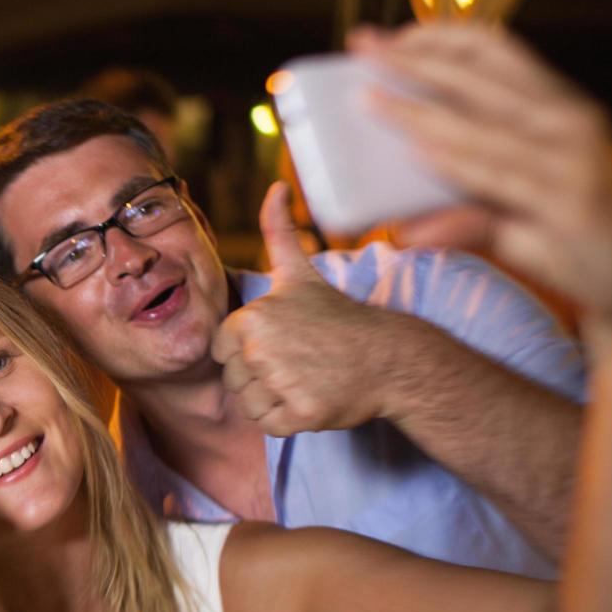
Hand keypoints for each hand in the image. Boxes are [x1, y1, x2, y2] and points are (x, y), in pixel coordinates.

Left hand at [211, 183, 405, 434]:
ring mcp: (282, 383)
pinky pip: (271, 426)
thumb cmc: (339, 317)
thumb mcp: (300, 272)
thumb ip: (279, 231)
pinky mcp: (302, 414)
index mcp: (250, 318)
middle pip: (234, 380)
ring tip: (305, 379)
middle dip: (261, 379)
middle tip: (299, 363)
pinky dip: (289, 420)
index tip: (281, 344)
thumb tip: (276, 185)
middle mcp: (260, 349)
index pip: (221, 352)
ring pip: (249, 406)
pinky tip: (312, 398)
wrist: (389, 357)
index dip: (247, 353)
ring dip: (274, 400)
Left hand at [354, 22, 611, 331]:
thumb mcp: (518, 210)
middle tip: (363, 47)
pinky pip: (499, 177)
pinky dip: (455, 162)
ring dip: (419, 110)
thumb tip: (407, 229)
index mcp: (556, 106)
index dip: (440, 36)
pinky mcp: (570, 204)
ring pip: (481, 126)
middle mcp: (568, 122)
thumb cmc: (572, 235)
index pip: (496, 50)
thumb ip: (467, 207)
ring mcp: (572, 161)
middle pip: (479, 77)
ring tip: (369, 101)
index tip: (389, 37)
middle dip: (414, 59)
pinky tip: (417, 151)